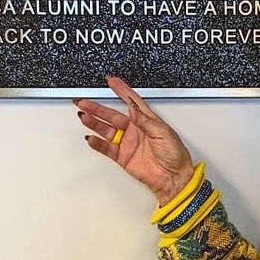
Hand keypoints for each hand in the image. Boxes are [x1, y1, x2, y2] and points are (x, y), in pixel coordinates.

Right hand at [74, 74, 195, 204]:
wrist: (173, 178)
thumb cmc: (175, 155)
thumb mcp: (163, 133)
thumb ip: (146, 121)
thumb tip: (134, 109)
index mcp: (147, 121)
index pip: (132, 102)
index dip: (122, 91)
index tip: (112, 81)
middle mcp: (135, 130)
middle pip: (113, 115)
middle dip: (98, 108)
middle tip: (85, 102)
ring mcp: (128, 143)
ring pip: (107, 130)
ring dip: (95, 123)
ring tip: (84, 117)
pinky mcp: (123, 156)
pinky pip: (107, 148)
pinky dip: (98, 143)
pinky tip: (91, 138)